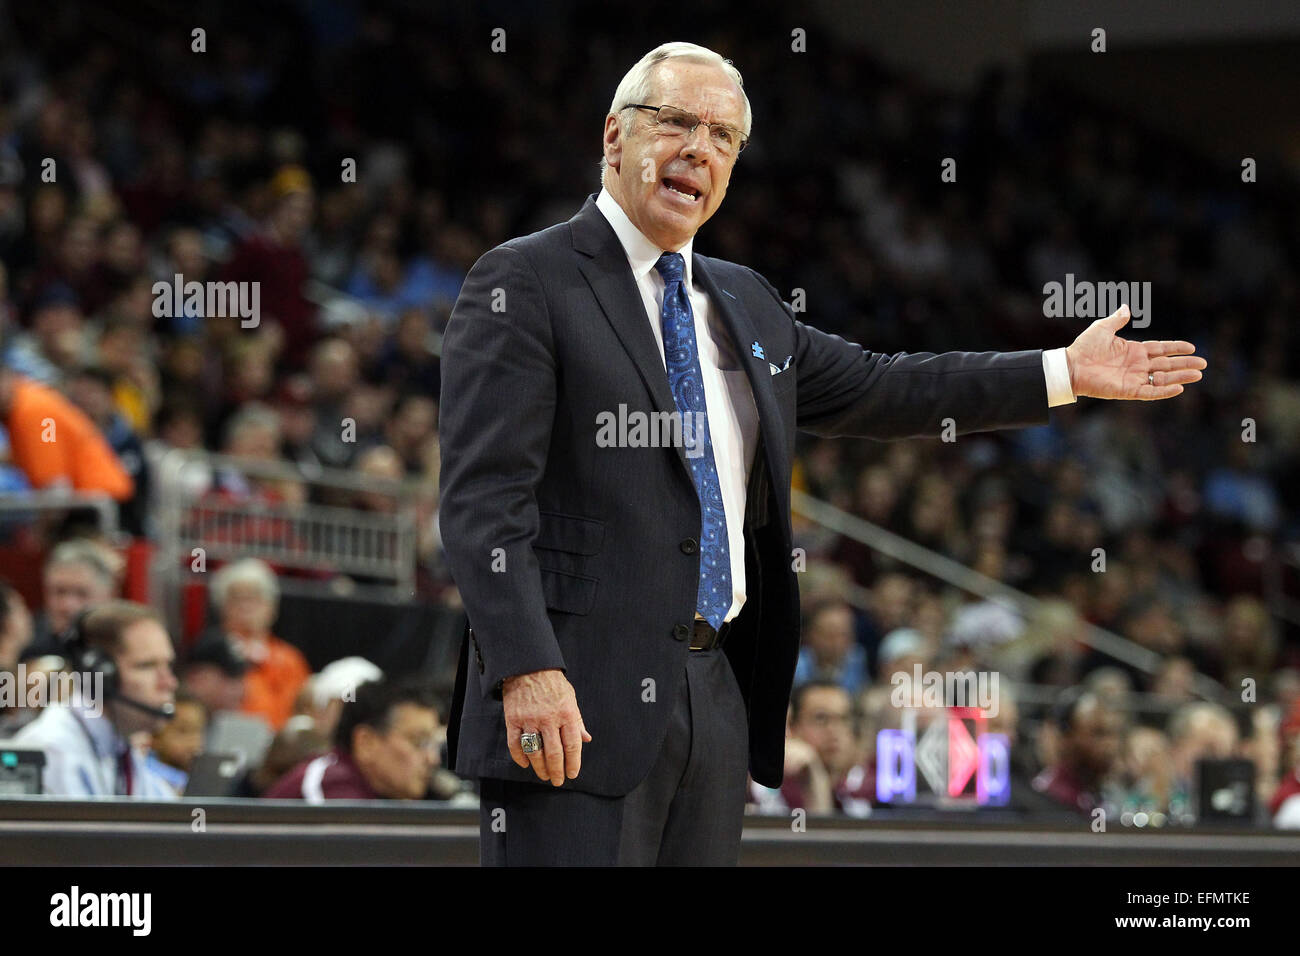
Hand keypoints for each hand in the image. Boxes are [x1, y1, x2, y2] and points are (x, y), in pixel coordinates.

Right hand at [503, 669, 591, 785]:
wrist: (528, 666)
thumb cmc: (552, 683)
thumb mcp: (571, 698)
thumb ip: (577, 720)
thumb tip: (586, 739)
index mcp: (566, 713)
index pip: (572, 745)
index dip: (573, 763)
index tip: (572, 774)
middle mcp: (549, 719)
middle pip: (554, 753)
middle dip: (557, 771)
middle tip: (557, 780)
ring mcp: (529, 720)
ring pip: (535, 752)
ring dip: (540, 768)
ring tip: (543, 775)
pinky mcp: (513, 720)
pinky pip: (515, 744)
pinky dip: (519, 757)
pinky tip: (525, 764)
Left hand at [1063, 305, 1205, 399]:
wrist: (1071, 366)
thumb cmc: (1084, 347)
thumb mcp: (1102, 328)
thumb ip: (1117, 319)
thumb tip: (1126, 307)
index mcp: (1134, 350)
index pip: (1161, 349)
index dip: (1176, 348)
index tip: (1192, 348)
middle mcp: (1137, 365)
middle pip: (1167, 364)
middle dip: (1185, 364)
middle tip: (1203, 364)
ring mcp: (1134, 378)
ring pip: (1162, 379)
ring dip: (1180, 377)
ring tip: (1198, 375)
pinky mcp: (1128, 390)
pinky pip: (1150, 392)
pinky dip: (1164, 391)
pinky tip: (1179, 388)